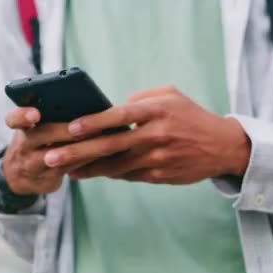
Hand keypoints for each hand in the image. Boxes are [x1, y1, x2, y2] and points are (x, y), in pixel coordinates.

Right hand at [2, 107, 91, 193]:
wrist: (20, 176)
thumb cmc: (35, 142)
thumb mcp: (34, 128)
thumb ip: (49, 116)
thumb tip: (82, 101)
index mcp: (21, 127)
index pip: (14, 119)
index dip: (23, 116)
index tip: (35, 114)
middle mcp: (23, 146)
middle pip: (41, 135)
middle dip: (65, 130)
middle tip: (86, 125)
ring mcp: (33, 165)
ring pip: (58, 156)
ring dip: (80, 146)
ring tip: (99, 136)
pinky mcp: (47, 180)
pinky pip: (69, 168)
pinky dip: (85, 158)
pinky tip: (101, 151)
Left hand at [42, 86, 250, 184]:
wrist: (221, 146)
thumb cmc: (192, 117)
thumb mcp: (172, 96)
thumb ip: (141, 98)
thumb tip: (113, 108)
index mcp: (158, 111)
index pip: (120, 116)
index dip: (93, 122)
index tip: (71, 127)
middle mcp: (156, 135)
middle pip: (110, 146)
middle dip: (77, 153)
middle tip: (52, 157)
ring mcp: (158, 159)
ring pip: (115, 166)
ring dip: (88, 169)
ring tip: (66, 170)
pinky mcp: (160, 176)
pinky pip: (129, 176)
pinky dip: (110, 174)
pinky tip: (93, 173)